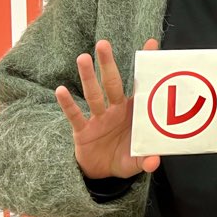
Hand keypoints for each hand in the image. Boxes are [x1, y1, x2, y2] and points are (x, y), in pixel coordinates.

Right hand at [55, 38, 159, 178]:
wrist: (102, 173)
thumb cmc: (124, 158)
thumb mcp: (138, 161)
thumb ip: (147, 160)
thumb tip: (154, 162)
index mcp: (132, 112)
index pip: (140, 86)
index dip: (145, 66)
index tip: (151, 43)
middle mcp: (115, 110)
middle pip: (112, 83)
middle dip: (108, 64)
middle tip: (103, 43)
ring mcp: (97, 119)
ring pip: (93, 94)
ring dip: (88, 78)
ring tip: (83, 58)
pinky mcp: (82, 130)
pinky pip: (75, 115)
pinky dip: (68, 104)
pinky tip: (61, 90)